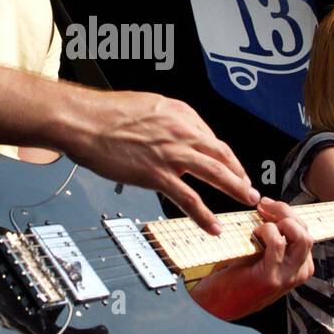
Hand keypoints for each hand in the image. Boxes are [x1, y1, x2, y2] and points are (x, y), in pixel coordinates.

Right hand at [65, 89, 259, 233]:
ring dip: (235, 188)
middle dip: (239, 172)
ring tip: (247, 200)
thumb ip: (166, 121)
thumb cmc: (105, 114)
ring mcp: (171, 154)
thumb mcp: (146, 107)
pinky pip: (188, 198)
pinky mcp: (157, 174)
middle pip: (221, 154)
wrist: (84, 122)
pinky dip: (204, 215)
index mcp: (179, 113)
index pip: (211, 137)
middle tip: (249, 187)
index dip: (225, 156)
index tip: (231, 167)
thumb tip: (173, 135)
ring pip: (214, 173)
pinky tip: (213, 226)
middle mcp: (181, 131)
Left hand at [189, 198, 313, 319]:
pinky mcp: (272, 278)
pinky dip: (265, 232)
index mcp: (300, 265)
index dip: (287, 213)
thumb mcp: (261, 252)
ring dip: (278, 222)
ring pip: (301, 236)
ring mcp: (288, 276)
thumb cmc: (237, 275)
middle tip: (263, 206)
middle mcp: (299, 271)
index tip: (266, 205)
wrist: (218, 303)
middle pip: (305, 231)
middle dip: (285, 212)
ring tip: (258, 225)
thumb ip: (273, 235)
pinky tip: (253, 235)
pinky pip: (278, 243)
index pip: (304, 230)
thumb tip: (270, 208)